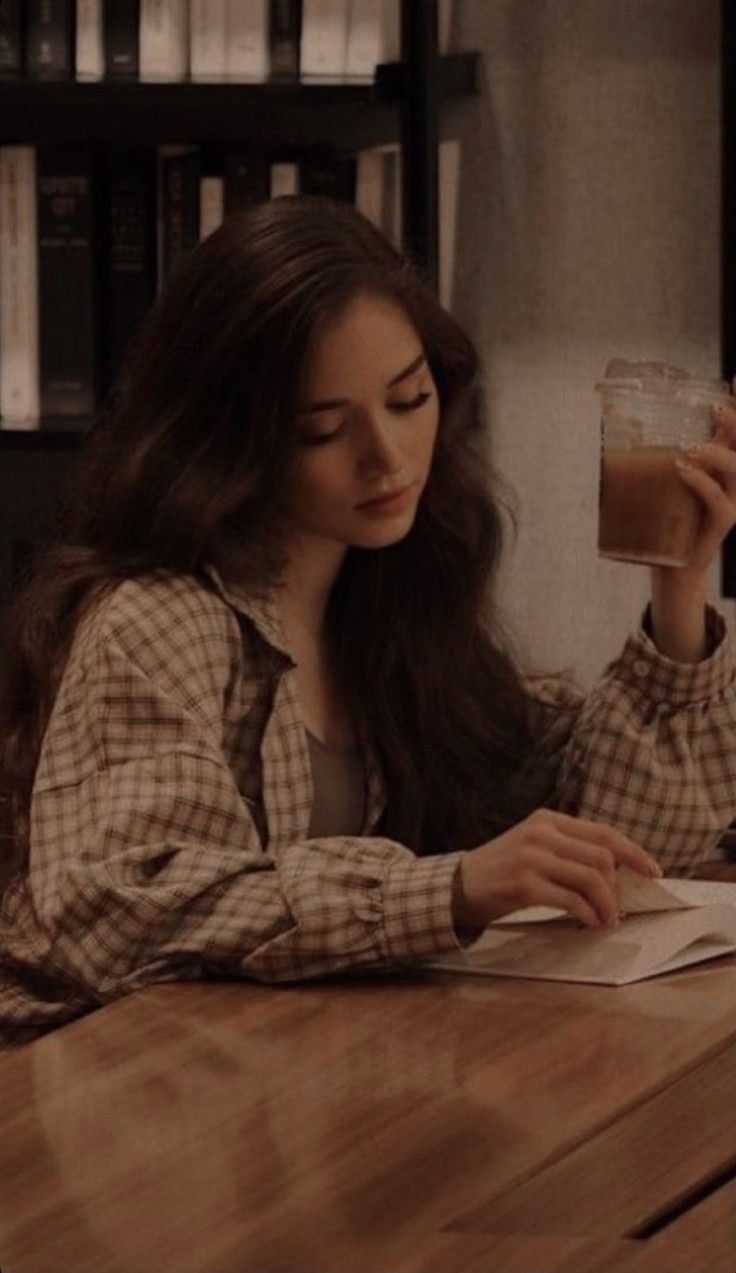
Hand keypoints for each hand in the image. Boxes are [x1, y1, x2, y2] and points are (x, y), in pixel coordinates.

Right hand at [452, 808, 661, 930]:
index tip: (652, 871)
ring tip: (607, 920)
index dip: (634, 852)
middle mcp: (541, 833)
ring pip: (591, 879)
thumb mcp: (534, 846)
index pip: (603, 832)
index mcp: (547, 819)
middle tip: (618, 908)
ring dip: (607, 905)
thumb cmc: (502, 870)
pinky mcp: (523, 884)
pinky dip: (587, 914)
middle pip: (603, 857)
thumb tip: (616, 870)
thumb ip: (568, 849)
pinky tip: (587, 923)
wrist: (457, 886)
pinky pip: (571, 900)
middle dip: (618, 887)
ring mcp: (531, 857)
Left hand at [669, 398, 735, 586]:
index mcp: (720, 466)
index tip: (733, 380)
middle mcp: (733, 481)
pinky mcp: (722, 524)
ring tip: (687, 447)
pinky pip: (719, 500)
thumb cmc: (665, 522)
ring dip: (713, 453)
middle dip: (735, 422)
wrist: (671, 568)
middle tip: (715, 409)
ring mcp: (731, 501)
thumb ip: (652, 455)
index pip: (734, 433)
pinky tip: (683, 470)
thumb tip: (625, 420)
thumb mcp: (660, 482)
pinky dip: (701, 483)